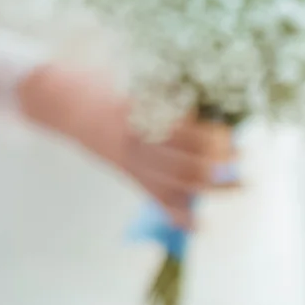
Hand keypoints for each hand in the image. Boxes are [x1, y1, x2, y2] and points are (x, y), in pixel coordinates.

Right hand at [17, 60, 237, 229]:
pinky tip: (201, 224)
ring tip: (239, 185)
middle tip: (242, 159)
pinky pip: (156, 199)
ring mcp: (132, 164)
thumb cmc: (102, 81)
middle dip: (220, 166)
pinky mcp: (128, 174)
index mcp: (139, 117)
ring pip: (177, 185)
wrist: (62, 103)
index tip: (234, 135)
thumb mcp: (136, 80)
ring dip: (212, 189)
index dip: (214, 139)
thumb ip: (170, 92)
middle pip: (186, 165)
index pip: (185, 136)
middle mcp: (136, 145)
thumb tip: (212, 102)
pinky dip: (179, 215)